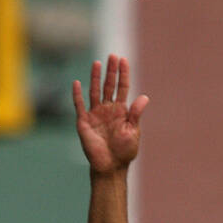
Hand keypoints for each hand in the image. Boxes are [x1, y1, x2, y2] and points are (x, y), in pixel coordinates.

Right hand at [72, 55, 148, 172]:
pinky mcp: (84, 122)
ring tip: (97, 63)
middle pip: (108, 85)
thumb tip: (145, 97)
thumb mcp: (133, 131)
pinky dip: (77, 95)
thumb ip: (136, 114)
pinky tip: (77, 83)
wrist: (111, 167)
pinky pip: (79, 105)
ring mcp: (95, 114)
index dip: (123, 74)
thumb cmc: (124, 151)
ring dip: (96, 78)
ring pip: (95, 91)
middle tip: (112, 56)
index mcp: (120, 111)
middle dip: (111, 71)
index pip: (122, 88)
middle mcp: (107, 109)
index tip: (123, 60)